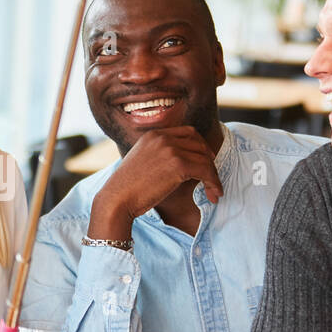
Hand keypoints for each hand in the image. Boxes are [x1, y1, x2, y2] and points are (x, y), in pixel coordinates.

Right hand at [89, 127, 221, 239]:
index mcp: (153, 134)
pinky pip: (206, 171)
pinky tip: (214, 195)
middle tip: (212, 177)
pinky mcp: (178, 164)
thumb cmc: (127, 188)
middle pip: (199, 143)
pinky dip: (214, 183)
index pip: (187, 132)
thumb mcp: (141, 162)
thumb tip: (180, 164)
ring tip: (215, 192)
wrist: (117, 199)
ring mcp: (170, 149)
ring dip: (213, 176)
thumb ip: (158, 156)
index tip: (206, 161)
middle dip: (209, 160)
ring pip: (205, 158)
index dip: (201, 146)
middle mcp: (162, 137)